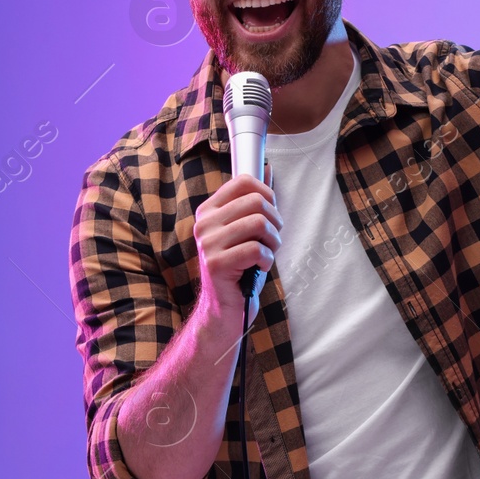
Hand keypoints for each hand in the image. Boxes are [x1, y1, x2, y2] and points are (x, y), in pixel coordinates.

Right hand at [191, 164, 280, 345]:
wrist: (225, 309)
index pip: (243, 182)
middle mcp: (204, 224)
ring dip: (273, 241)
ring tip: (266, 254)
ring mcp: (208, 244)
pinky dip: (268, 259)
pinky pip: (257, 249)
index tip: (271, 213)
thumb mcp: (245, 232)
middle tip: (272, 240)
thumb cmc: (239, 268)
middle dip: (275, 222)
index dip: (267, 194)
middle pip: (257, 201)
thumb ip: (253, 203)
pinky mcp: (216, 264)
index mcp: (208, 211)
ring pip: (259, 223)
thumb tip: (268, 169)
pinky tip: (259, 268)